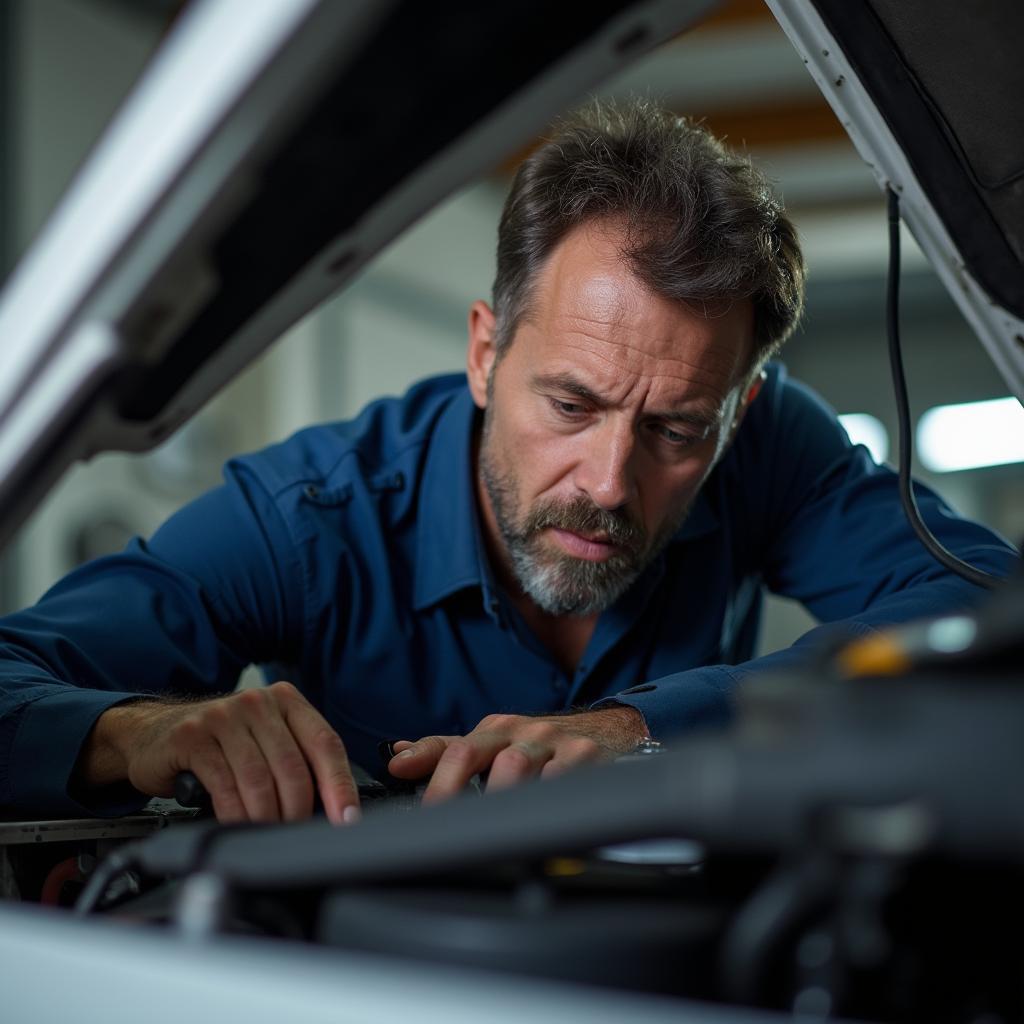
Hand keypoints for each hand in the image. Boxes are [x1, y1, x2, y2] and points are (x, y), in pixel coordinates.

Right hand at [79, 681, 359, 824]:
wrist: (153, 733)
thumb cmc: (220, 743)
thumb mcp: (262, 740)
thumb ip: (294, 761)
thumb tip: (331, 808)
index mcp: (287, 701)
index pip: (325, 743)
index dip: (339, 785)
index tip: (347, 818)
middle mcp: (258, 702)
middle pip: (293, 766)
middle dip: (299, 810)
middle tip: (297, 835)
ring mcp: (224, 716)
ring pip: (260, 779)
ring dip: (267, 817)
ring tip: (269, 835)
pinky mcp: (193, 736)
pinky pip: (225, 785)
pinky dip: (236, 814)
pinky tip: (239, 826)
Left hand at [386, 704, 647, 803]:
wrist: (611, 733)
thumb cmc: (545, 745)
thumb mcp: (499, 742)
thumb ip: (450, 749)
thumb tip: (398, 755)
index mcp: (495, 729)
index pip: (451, 746)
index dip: (423, 763)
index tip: (402, 782)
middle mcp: (520, 731)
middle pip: (473, 753)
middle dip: (449, 788)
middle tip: (437, 822)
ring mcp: (552, 742)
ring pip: (513, 767)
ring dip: (491, 798)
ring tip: (480, 827)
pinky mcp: (585, 757)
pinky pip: (558, 781)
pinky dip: (541, 800)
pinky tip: (531, 821)